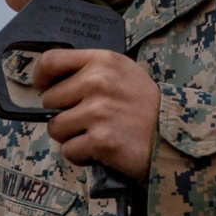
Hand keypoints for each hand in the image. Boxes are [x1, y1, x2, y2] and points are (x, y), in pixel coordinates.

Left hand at [33, 49, 160, 182]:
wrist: (175, 136)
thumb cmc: (146, 105)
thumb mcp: (124, 72)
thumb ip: (92, 70)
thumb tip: (52, 80)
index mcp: (103, 61)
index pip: (51, 60)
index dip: (40, 77)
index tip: (44, 88)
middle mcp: (98, 82)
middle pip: (49, 100)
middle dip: (62, 113)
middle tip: (85, 120)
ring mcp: (98, 112)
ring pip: (56, 127)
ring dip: (70, 136)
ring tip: (94, 135)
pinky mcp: (100, 140)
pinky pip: (69, 150)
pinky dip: (81, 155)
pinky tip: (100, 151)